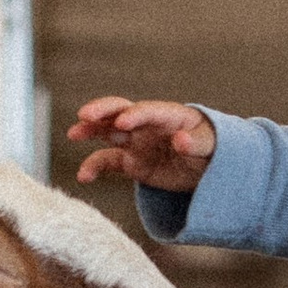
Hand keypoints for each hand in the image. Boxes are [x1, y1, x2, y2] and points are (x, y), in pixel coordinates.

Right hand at [69, 97, 217, 195]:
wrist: (209, 168)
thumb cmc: (213, 148)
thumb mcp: (212, 145)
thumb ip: (197, 142)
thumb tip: (182, 140)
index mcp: (169, 115)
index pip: (149, 111)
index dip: (135, 115)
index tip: (122, 123)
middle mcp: (148, 125)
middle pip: (121, 111)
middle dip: (102, 110)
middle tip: (85, 115)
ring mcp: (137, 142)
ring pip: (108, 131)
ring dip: (91, 130)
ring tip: (74, 133)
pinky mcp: (131, 162)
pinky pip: (108, 161)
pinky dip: (94, 166)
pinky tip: (83, 176)